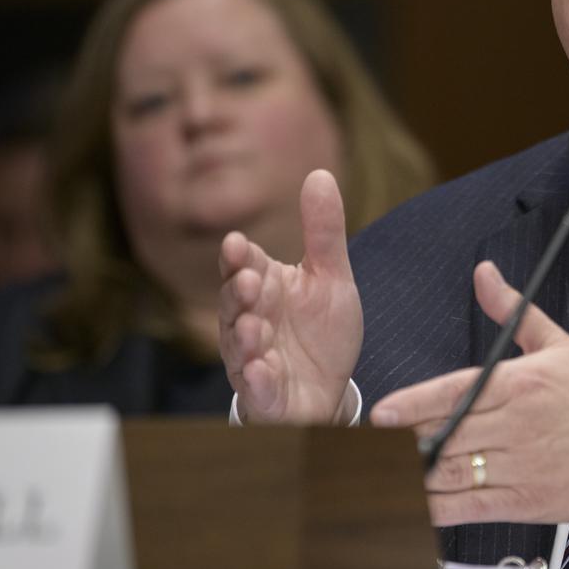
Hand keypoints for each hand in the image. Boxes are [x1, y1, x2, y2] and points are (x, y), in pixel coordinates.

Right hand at [218, 169, 361, 423]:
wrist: (330, 386)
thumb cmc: (321, 329)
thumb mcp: (331, 276)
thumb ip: (324, 231)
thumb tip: (319, 173)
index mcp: (264, 288)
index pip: (244, 266)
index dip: (238, 257)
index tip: (237, 243)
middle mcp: (251, 321)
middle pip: (236, 304)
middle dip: (238, 293)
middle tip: (247, 280)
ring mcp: (254, 359)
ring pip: (240, 347)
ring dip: (244, 336)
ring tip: (253, 326)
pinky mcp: (266, 395)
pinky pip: (257, 389)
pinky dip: (257, 380)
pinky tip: (261, 370)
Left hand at [371, 261, 568, 525]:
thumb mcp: (559, 344)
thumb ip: (512, 311)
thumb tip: (484, 274)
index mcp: (521, 383)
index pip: (456, 391)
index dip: (414, 404)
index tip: (383, 413)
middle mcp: (516, 425)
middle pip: (446, 434)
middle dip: (403, 442)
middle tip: (368, 447)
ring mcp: (519, 465)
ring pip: (451, 473)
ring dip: (412, 476)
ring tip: (379, 475)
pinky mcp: (525, 501)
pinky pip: (470, 508)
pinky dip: (437, 511)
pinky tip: (412, 508)